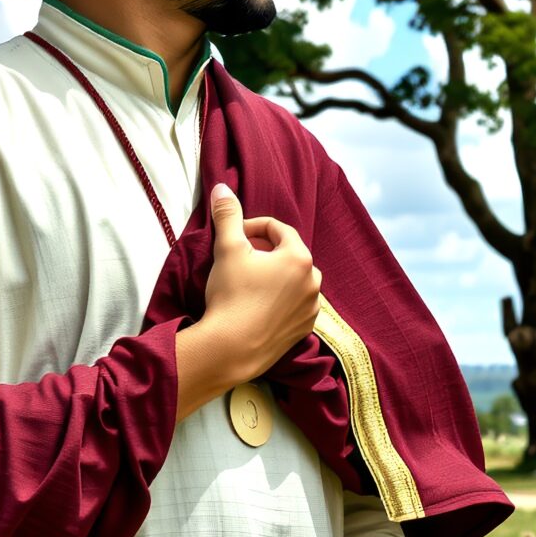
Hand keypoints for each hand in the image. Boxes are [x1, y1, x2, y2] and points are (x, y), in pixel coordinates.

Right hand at [200, 183, 320, 381]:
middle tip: (241, 257)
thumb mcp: (227, 249)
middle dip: (267, 251)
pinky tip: (260, 304)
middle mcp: (314, 281)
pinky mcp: (305, 328)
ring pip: (295, 280)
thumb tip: (222, 188)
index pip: (279, 229)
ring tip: (250, 281)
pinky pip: (296, 304)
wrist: (231, 348)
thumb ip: (227, 216)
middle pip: (290, 253)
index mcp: (300, 257)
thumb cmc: (231, 295)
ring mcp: (312, 307)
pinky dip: (282, 299)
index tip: (235, 234)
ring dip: (276, 275)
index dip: (254, 227)